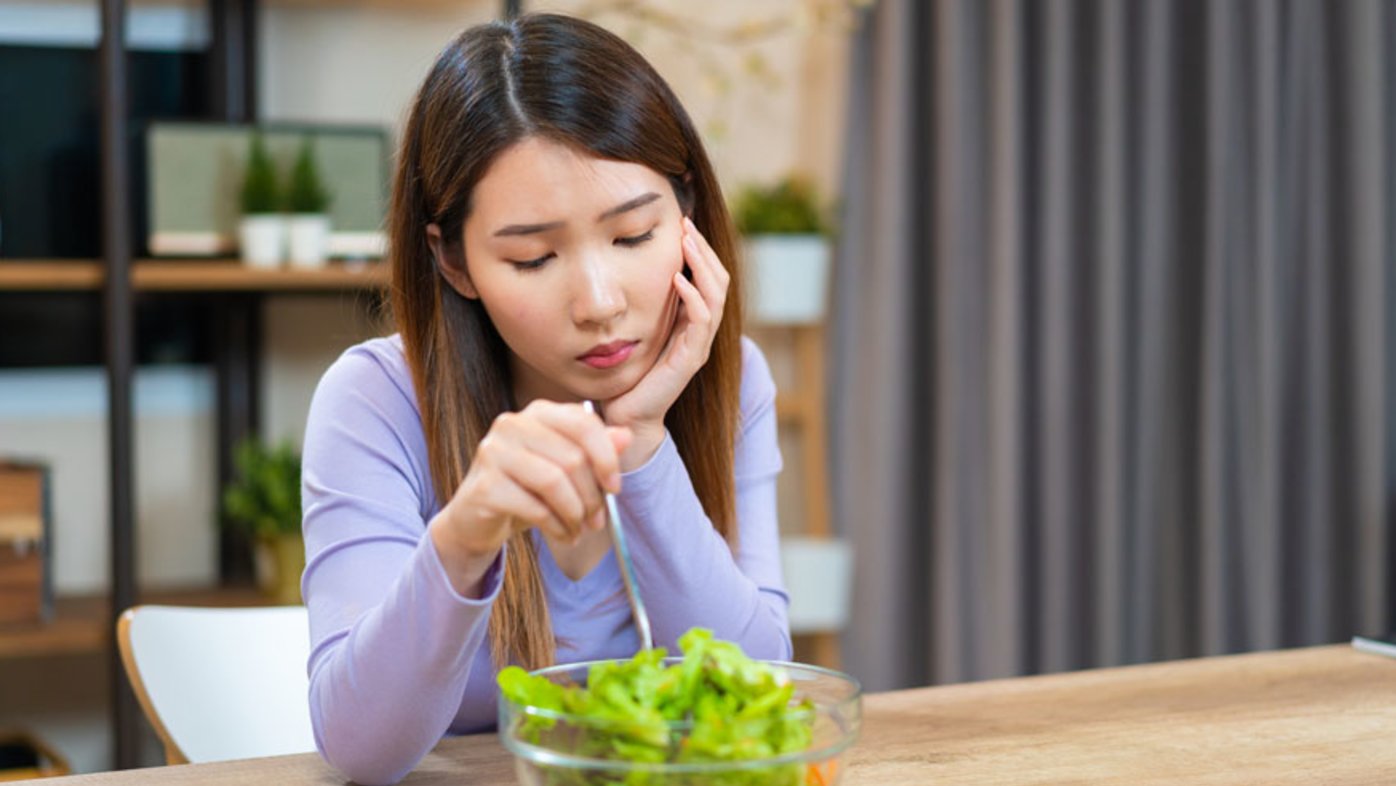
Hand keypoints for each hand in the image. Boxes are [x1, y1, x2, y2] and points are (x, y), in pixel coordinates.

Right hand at [428, 400, 630, 595]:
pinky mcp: (485, 485)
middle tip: (597, 520)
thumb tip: (626, 436)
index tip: (615, 488)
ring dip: (575, 514)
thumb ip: (595, 451)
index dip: (606, 458)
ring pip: (554, 482)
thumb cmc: (527, 489)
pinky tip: (563, 535)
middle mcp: (512, 424)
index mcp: (538, 413)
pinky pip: (535, 507)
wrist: (477, 519)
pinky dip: (557, 526)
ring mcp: (494, 452)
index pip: (583, 424)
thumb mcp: (566, 470)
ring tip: (579, 530)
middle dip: (592, 496)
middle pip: (572, 458)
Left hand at [602, 216, 729, 468]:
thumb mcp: (639, 327)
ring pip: (715, 297)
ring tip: (686, 243)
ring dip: (702, 266)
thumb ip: (646, 303)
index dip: (701, 251)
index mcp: (692, 322)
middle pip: (719, 282)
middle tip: (687, 225)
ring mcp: (699, 345)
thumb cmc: (629, 371)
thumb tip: (632, 266)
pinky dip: (692, 297)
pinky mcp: (690, 359)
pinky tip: (678, 279)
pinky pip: (700, 321)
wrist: (626, 413)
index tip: (684, 224)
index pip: (710, 278)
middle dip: (705, 251)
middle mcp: (701, 331)